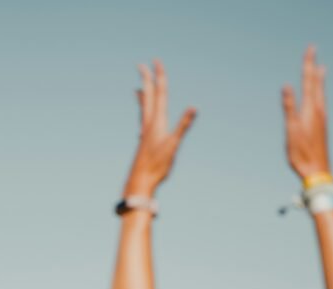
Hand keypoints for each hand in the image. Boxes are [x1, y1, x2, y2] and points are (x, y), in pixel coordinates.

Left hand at [125, 59, 195, 194]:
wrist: (139, 182)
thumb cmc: (157, 166)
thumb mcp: (173, 145)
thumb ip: (183, 125)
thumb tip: (194, 108)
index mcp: (157, 121)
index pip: (159, 93)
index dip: (159, 76)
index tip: (156, 61)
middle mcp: (148, 124)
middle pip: (147, 97)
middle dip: (146, 80)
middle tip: (142, 65)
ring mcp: (144, 132)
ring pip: (143, 109)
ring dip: (142, 96)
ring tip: (138, 88)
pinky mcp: (143, 142)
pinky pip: (142, 121)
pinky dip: (142, 114)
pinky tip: (142, 120)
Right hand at [282, 46, 331, 179]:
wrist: (317, 171)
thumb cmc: (302, 153)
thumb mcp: (291, 130)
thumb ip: (289, 107)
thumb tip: (286, 86)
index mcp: (310, 108)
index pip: (308, 80)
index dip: (308, 64)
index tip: (310, 48)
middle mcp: (319, 110)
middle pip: (316, 84)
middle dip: (313, 68)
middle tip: (314, 53)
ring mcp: (322, 118)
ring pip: (320, 93)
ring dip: (319, 80)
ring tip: (321, 70)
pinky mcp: (322, 127)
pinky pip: (321, 103)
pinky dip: (320, 93)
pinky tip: (320, 97)